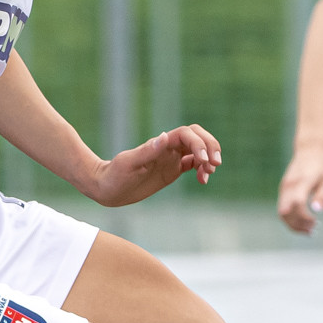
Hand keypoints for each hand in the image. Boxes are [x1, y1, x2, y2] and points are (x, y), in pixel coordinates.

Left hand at [90, 125, 221, 206]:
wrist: (107, 188)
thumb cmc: (114, 175)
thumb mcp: (128, 163)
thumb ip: (147, 151)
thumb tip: (166, 136)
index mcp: (160, 144)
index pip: (187, 135)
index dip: (199, 144)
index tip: (202, 161)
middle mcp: (168, 148)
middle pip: (198, 138)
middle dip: (210, 147)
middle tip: (215, 164)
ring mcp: (171, 159)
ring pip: (198, 151)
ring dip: (208, 159)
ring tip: (207, 175)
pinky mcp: (172, 170)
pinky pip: (193, 165)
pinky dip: (202, 169)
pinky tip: (202, 180)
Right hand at [276, 139, 322, 234]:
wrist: (311, 149)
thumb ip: (322, 196)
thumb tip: (317, 210)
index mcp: (303, 181)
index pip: (298, 203)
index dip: (304, 217)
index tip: (315, 222)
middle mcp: (290, 185)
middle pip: (286, 212)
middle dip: (298, 225)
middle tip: (312, 230)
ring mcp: (284, 187)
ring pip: (282, 212)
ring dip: (293, 224)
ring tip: (309, 230)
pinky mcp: (283, 190)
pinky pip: (283, 208)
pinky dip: (291, 218)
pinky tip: (303, 222)